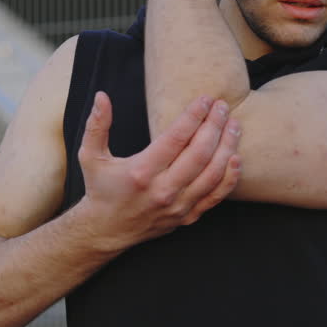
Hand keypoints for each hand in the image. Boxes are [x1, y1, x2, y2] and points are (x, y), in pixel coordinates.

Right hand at [75, 91, 240, 250]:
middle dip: (215, 126)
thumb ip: (97, 125)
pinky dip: (230, 177)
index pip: (176, 138)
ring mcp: (178, 206)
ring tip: (234, 125)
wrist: (106, 230)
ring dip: (227, 147)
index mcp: (141, 171)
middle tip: (223, 106)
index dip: (193, 116)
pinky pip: (216, 196)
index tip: (205, 99)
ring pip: (212, 174)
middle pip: (199, 153)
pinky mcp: (187, 216)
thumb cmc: (101, 188)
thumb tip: (102, 96)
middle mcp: (162, 190)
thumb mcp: (91, 156)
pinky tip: (236, 157)